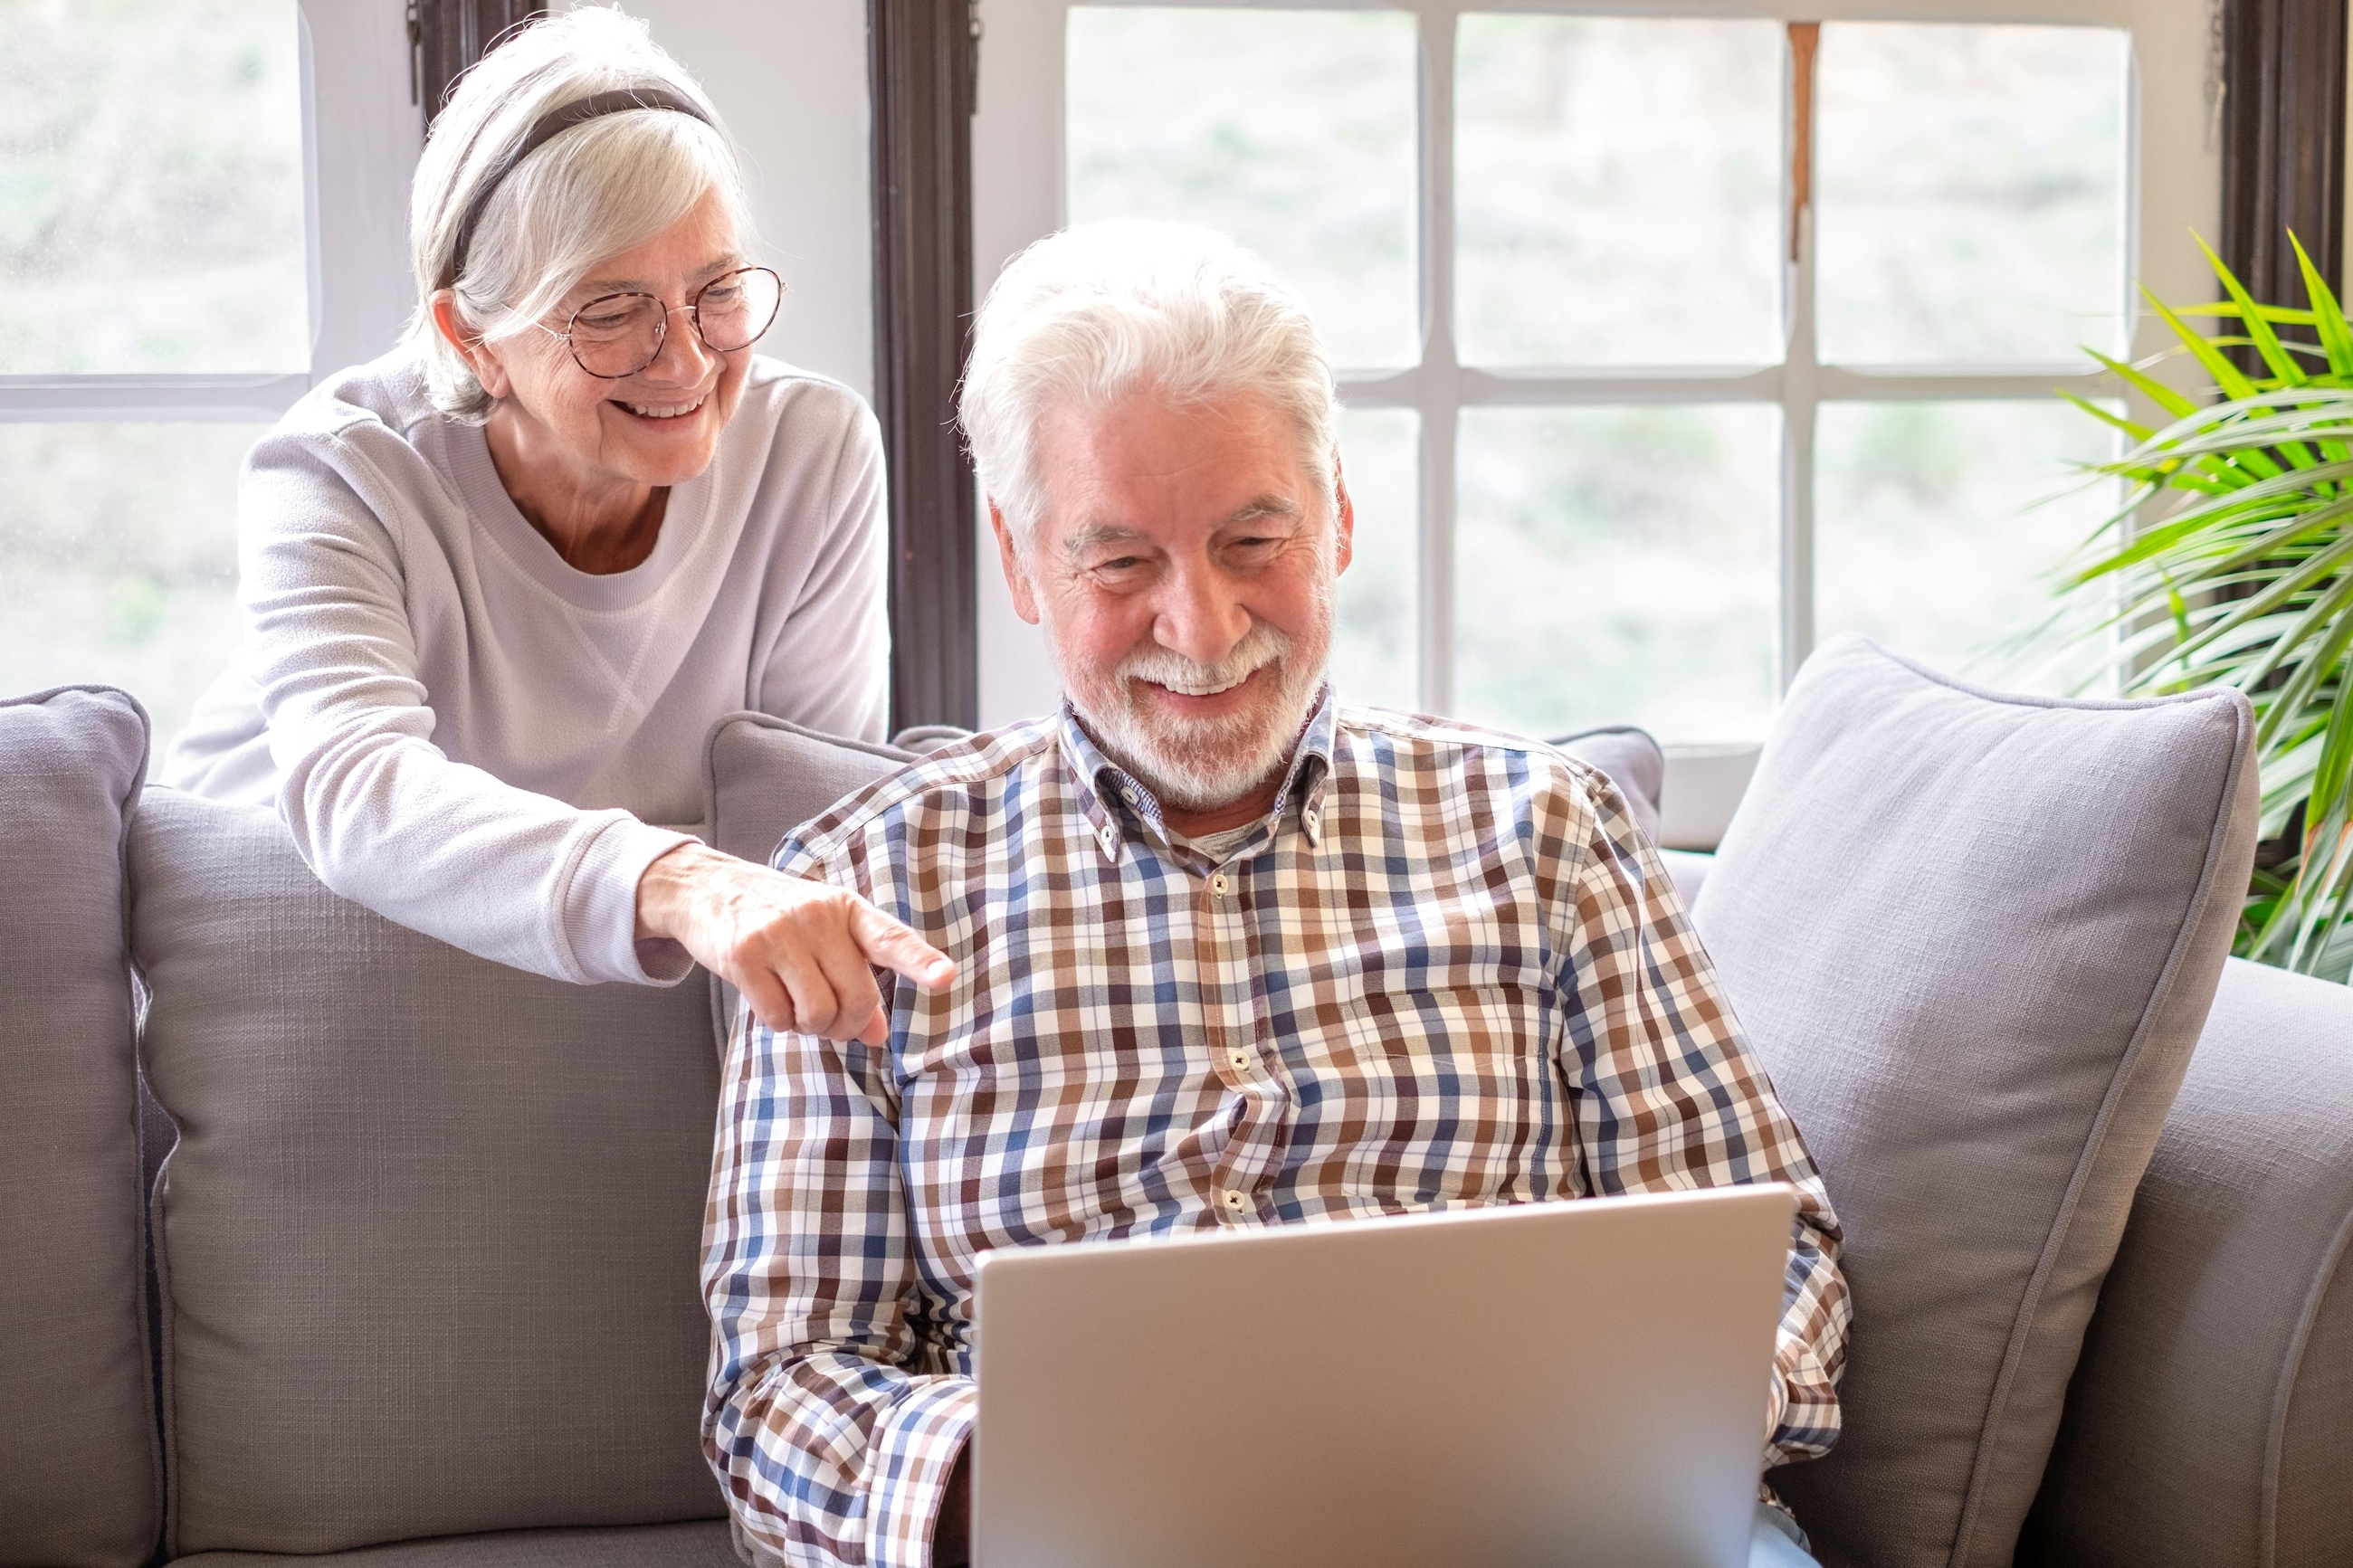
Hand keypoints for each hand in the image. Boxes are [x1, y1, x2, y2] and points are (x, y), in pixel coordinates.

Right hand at [634, 841, 952, 1044]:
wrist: (708, 888)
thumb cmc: (779, 918)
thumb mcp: (825, 936)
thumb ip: (857, 979)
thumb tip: (878, 1035)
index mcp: (847, 908)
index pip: (890, 937)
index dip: (919, 961)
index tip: (945, 977)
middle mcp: (818, 916)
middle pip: (855, 998)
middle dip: (845, 1024)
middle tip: (829, 1021)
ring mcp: (779, 933)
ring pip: (817, 1013)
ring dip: (809, 1026)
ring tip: (796, 1006)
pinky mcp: (744, 954)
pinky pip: (778, 1017)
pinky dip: (779, 1023)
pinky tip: (770, 1001)